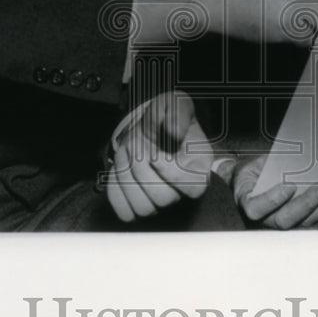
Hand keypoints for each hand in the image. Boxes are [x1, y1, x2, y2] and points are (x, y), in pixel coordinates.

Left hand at [107, 91, 212, 221]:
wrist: (149, 128)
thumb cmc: (166, 117)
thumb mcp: (175, 103)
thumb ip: (178, 113)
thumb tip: (173, 133)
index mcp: (199, 166)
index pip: (193, 188)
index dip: (171, 174)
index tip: (155, 154)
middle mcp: (182, 189)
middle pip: (163, 199)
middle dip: (142, 171)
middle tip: (137, 148)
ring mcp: (161, 201)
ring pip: (143, 209)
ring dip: (128, 179)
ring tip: (128, 156)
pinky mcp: (140, 206)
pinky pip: (126, 213)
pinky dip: (118, 192)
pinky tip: (120, 171)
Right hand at [228, 153, 317, 228]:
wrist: (251, 183)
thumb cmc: (253, 171)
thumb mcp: (255, 164)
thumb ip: (270, 165)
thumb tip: (296, 162)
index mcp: (248, 203)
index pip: (257, 209)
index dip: (273, 200)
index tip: (290, 185)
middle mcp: (265, 219)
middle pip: (286, 220)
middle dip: (308, 203)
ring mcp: (283, 224)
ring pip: (305, 223)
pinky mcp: (300, 223)